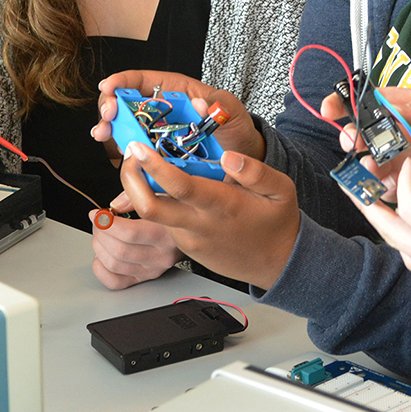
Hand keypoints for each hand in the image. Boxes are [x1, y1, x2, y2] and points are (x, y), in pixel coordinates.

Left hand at [90, 194, 183, 288]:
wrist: (192, 231)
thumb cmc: (174, 211)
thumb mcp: (162, 194)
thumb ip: (137, 196)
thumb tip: (115, 206)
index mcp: (167, 234)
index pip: (130, 233)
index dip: (106, 222)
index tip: (98, 213)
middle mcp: (162, 256)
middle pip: (119, 250)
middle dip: (100, 232)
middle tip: (98, 221)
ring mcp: (153, 270)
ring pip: (114, 265)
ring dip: (99, 247)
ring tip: (100, 234)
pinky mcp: (144, 278)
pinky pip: (115, 282)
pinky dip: (101, 269)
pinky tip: (103, 255)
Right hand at [92, 70, 262, 160]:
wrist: (241, 163)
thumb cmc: (234, 129)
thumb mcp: (232, 112)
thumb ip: (222, 105)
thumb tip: (204, 104)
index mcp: (173, 92)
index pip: (141, 80)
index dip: (121, 80)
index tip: (108, 87)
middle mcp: (159, 112)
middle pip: (124, 104)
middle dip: (109, 108)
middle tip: (106, 120)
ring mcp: (155, 135)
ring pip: (124, 130)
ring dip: (111, 132)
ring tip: (105, 137)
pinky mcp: (155, 158)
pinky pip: (135, 158)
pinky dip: (125, 164)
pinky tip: (120, 166)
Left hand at [118, 143, 299, 288]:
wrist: (278, 263)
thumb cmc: (278, 223)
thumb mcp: (281, 190)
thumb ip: (256, 171)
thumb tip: (229, 156)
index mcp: (223, 205)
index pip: (179, 186)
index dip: (154, 166)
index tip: (139, 148)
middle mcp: (200, 224)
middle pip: (149, 207)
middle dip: (130, 180)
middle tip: (129, 157)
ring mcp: (189, 238)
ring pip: (151, 216)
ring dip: (138, 191)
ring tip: (141, 166)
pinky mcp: (186, 247)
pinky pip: (162, 223)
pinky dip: (153, 203)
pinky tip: (159, 187)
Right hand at [328, 85, 410, 205]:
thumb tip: (390, 104)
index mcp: (407, 106)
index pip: (368, 101)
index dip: (345, 102)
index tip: (332, 108)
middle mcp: (400, 134)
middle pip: (362, 135)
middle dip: (352, 138)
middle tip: (355, 141)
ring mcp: (404, 161)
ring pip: (370, 165)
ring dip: (363, 166)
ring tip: (370, 167)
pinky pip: (388, 191)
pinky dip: (381, 191)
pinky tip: (387, 188)